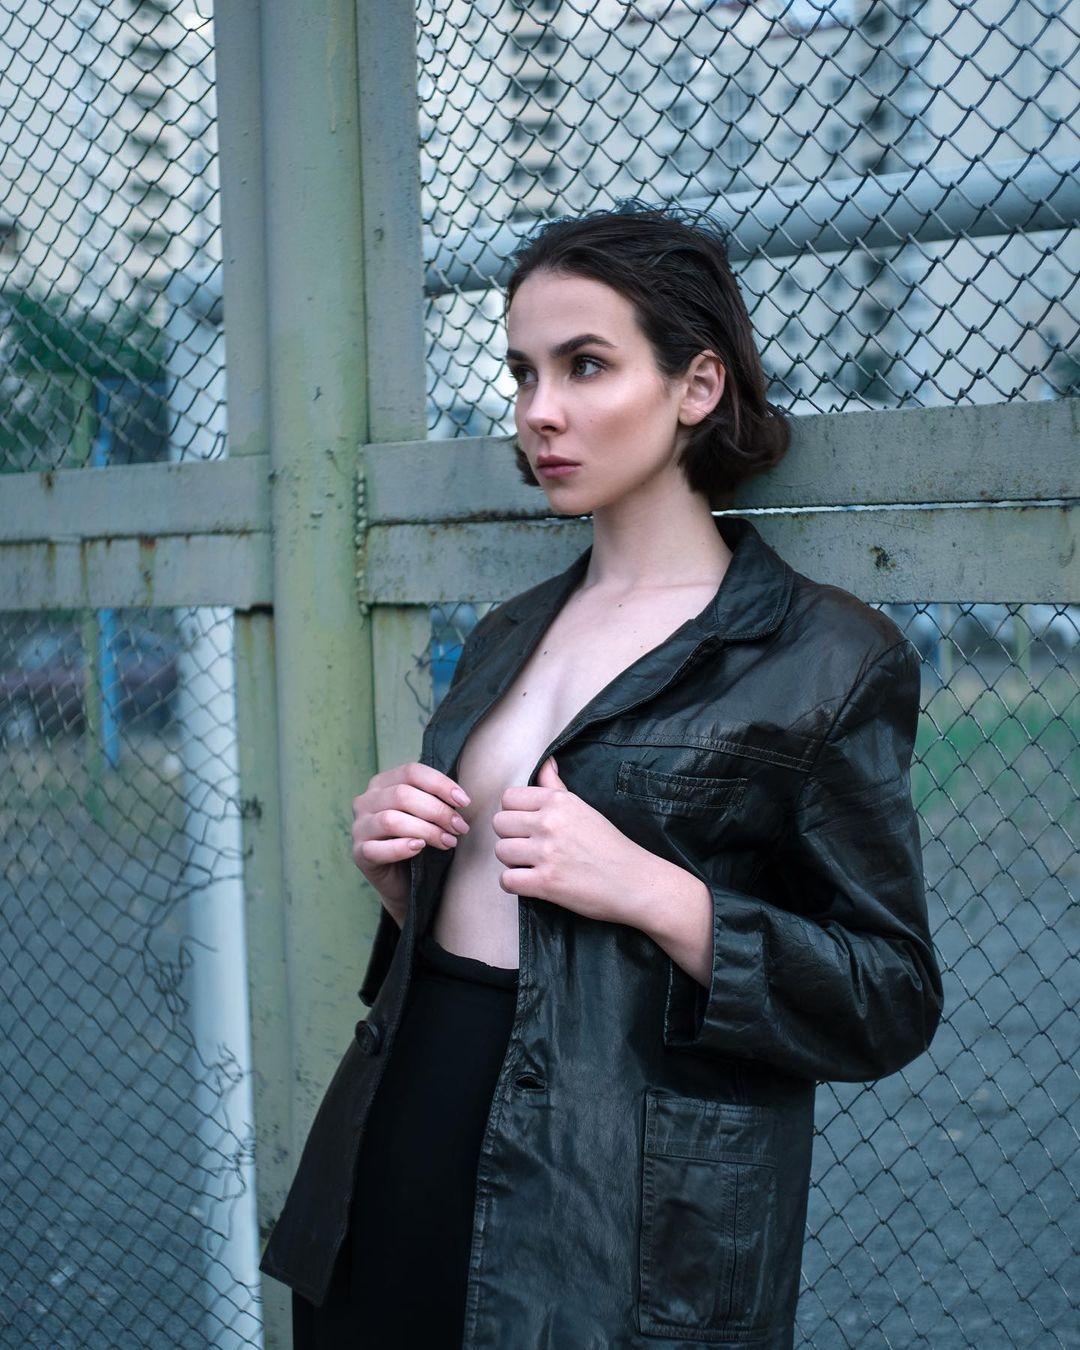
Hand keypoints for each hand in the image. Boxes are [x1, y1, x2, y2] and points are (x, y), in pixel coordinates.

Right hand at [352, 762, 471, 922]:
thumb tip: (461, 799)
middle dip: (437, 811)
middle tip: (460, 827)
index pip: (411, 772)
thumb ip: (436, 800)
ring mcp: (359, 827)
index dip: (440, 784)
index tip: (464, 802)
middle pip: (402, 795)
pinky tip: (419, 848)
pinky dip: (401, 848)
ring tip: (448, 841)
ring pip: (391, 820)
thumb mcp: (427, 815)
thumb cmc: (418, 840)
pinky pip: (377, 849)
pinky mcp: (358, 853)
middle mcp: (366, 801)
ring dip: (426, 830)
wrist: (404, 881)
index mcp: (383, 783)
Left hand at [492, 755, 666, 926]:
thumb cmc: (610, 846)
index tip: (527, 825)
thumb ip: (556, 787)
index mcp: (559, 801)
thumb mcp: (583, 807)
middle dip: (510, 836)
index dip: (514, 813)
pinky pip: (506, 880)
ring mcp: (547, 853)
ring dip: (512, 861)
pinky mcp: (545, 882)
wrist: (634, 882)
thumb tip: (547, 762)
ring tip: (531, 865)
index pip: (509, 798)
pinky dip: (514, 884)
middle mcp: (550, 822)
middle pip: (499, 823)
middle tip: (528, 846)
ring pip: (501, 851)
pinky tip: (530, 882)